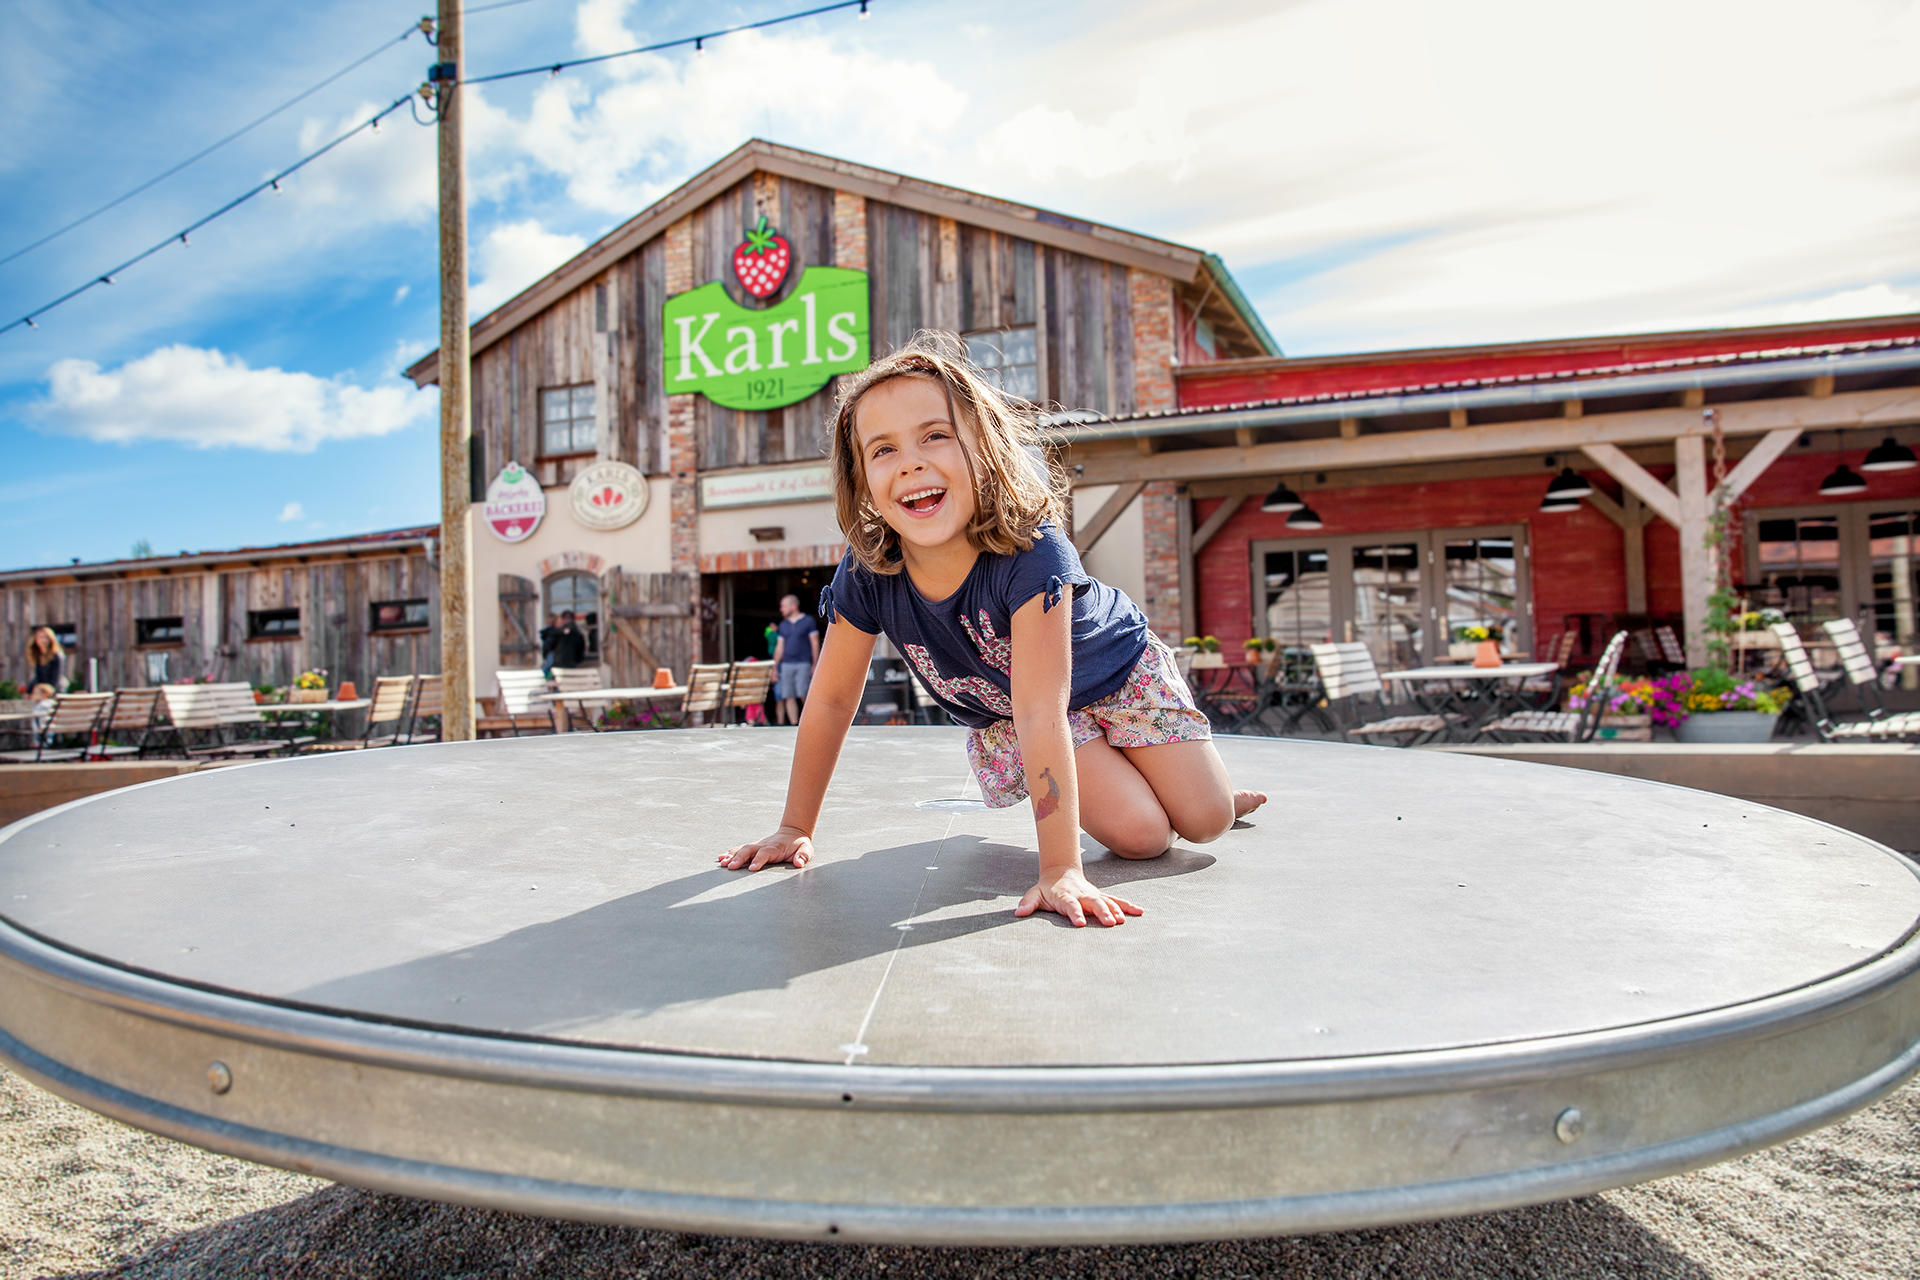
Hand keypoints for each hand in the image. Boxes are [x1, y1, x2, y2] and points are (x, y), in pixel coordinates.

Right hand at [719, 826, 812, 871]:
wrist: (792, 832)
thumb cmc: (799, 844)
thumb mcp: (806, 849)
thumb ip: (803, 856)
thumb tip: (798, 863)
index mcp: (775, 847)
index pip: (765, 853)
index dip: (758, 860)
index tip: (751, 868)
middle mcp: (763, 845)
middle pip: (749, 850)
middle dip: (739, 858)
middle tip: (730, 867)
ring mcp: (757, 845)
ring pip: (742, 849)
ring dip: (732, 856)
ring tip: (722, 863)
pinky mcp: (753, 848)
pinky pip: (740, 849)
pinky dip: (730, 853)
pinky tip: (721, 858)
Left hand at [1014, 868, 1142, 927]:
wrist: (1061, 872)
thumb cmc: (1047, 889)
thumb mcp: (1034, 894)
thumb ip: (1028, 903)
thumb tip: (1018, 913)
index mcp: (1064, 895)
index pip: (1070, 905)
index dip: (1075, 913)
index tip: (1081, 923)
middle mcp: (1081, 894)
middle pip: (1092, 903)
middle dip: (1101, 912)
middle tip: (1109, 923)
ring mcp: (1093, 895)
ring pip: (1106, 901)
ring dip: (1116, 910)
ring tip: (1123, 921)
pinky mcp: (1101, 896)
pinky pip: (1115, 900)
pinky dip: (1127, 906)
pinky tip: (1139, 912)